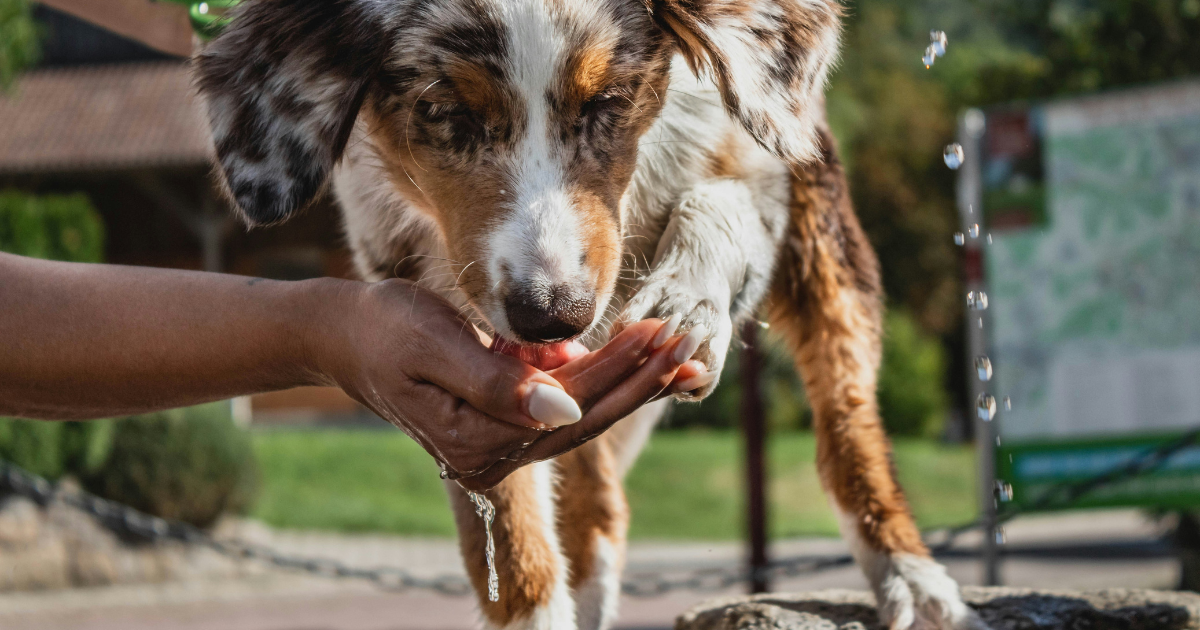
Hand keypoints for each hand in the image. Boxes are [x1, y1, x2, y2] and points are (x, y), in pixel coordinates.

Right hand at [310, 279, 706, 488]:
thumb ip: (498, 382)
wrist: (343, 335)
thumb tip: (566, 409)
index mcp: (477, 440)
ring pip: (581, 415)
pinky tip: (638, 360)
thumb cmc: (383, 328)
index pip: (571, 409)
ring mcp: (496, 443)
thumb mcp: (434, 345)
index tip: (662, 333)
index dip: (620, 372)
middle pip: (585, 420)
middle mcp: (491, 454)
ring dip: (631, 382)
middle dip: (640, 380)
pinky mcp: (500, 421)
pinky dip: (602, 381)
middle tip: (688, 341)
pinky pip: (564, 405)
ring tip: (678, 351)